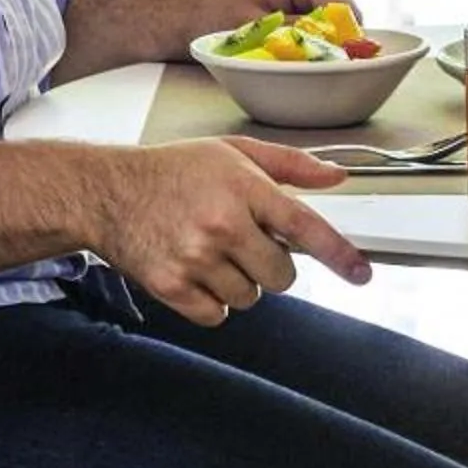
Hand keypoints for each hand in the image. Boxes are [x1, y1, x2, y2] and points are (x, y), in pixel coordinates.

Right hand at [83, 137, 371, 324]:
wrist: (106, 192)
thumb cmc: (172, 171)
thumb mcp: (233, 152)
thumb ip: (289, 166)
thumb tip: (337, 177)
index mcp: (242, 187)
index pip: (304, 227)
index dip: (338, 254)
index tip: (361, 273)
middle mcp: (221, 224)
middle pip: (281, 276)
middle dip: (272, 266)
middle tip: (244, 243)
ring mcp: (195, 258)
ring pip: (250, 298)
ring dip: (240, 283)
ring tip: (211, 252)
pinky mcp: (171, 286)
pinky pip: (217, 316)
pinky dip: (213, 303)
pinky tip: (196, 272)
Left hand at [189, 0, 356, 50]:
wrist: (194, 13)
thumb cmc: (215, 17)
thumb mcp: (257, 30)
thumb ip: (296, 36)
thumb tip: (332, 51)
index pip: (347, 15)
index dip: (338, 47)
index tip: (310, 67)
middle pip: (349, 23)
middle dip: (328, 48)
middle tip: (290, 62)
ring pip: (342, 30)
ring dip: (319, 48)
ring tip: (281, 53)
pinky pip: (331, 31)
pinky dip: (313, 45)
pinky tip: (285, 48)